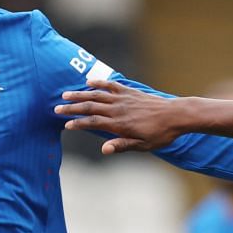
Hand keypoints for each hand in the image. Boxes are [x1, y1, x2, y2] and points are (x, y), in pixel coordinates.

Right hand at [57, 80, 186, 153]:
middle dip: (72, 108)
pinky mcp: (130, 92)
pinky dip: (99, 83)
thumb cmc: (161, 134)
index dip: (78, 123)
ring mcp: (123, 99)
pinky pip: (111, 86)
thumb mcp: (143, 145)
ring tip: (65, 94)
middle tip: (56, 108)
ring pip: (96, 95)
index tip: (66, 125)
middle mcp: (118, 109)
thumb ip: (122, 145)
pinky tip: (88, 82)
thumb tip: (104, 150)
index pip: (93, 123)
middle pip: (90, 107)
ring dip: (80, 94)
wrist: (176, 115)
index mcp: (120, 125)